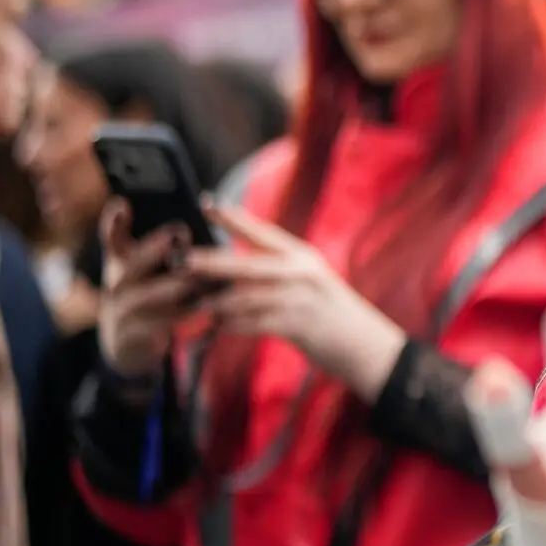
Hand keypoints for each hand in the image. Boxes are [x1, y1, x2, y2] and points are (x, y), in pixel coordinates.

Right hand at [98, 199, 194, 379]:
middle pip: (130, 264)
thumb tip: (194, 223)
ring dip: (175, 285)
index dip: (114, 222)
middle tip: (180, 232)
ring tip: (199, 275)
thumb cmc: (145, 295)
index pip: (111, 239)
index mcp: (120, 263)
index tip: (122, 203)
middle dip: (154, 248)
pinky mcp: (132, 336)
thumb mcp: (146, 269)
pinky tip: (202, 307)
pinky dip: (181, 315)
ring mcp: (120, 311)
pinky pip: (158, 324)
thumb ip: (162, 248)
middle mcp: (116, 284)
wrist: (126, 345)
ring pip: (146, 296)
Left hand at [186, 202, 406, 399]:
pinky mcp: (298, 326)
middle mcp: (303, 273)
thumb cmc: (328, 311)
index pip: (263, 231)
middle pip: (249, 264)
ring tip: (196, 303)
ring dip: (218, 302)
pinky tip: (217, 327)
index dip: (233, 216)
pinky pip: (255, 324)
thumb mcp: (308, 280)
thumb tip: (226, 265)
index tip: (206, 201)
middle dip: (213, 262)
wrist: (363, 344)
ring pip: (248, 297)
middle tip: (182, 259)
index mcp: (302, 256)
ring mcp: (301, 300)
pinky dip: (233, 326)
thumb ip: (275, 270)